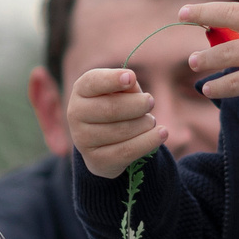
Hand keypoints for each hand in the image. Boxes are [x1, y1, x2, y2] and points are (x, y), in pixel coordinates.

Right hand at [68, 64, 166, 178]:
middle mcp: (75, 113)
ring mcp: (82, 139)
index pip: (94, 82)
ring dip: (145, 123)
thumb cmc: (116, 106)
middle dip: (138, 105)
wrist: (104, 143)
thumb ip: (126, 85)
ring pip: (122, 130)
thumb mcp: (120, 90)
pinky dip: (148, 141)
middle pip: (111, 108)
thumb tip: (130, 82)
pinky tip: (162, 134)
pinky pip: (127, 151)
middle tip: (150, 102)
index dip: (112, 80)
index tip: (131, 78)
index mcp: (81, 89)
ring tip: (150, 121)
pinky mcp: (95, 160)